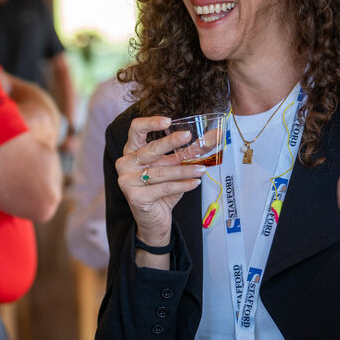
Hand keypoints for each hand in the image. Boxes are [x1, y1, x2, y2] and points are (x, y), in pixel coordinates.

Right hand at [116, 116, 204, 243]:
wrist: (155, 219)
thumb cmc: (162, 189)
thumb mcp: (174, 166)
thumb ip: (188, 152)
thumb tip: (214, 136)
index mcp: (132, 150)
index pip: (136, 129)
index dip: (150, 123)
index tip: (168, 120)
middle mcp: (125, 163)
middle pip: (150, 149)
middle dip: (170, 142)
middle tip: (188, 135)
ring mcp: (127, 180)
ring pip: (161, 172)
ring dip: (184, 170)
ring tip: (202, 169)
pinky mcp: (135, 197)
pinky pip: (163, 188)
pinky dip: (182, 185)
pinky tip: (195, 183)